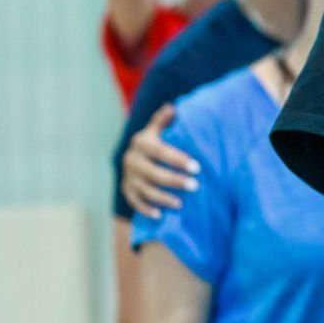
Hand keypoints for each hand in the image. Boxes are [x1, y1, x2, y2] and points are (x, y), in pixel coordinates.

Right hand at [122, 104, 197, 218]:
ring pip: (145, 190)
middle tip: (195, 186)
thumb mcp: (159, 128)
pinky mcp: (126, 190)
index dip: (177, 159)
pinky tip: (160, 215)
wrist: (137, 155)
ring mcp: (128, 176)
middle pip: (153, 173)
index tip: (196, 167)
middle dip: (174, 180)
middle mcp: (131, 159)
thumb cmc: (157, 140)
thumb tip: (172, 107)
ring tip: (181, 204)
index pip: (159, 151)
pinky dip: (146, 209)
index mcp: (141, 142)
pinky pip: (135, 202)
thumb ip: (164, 120)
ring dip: (163, 198)